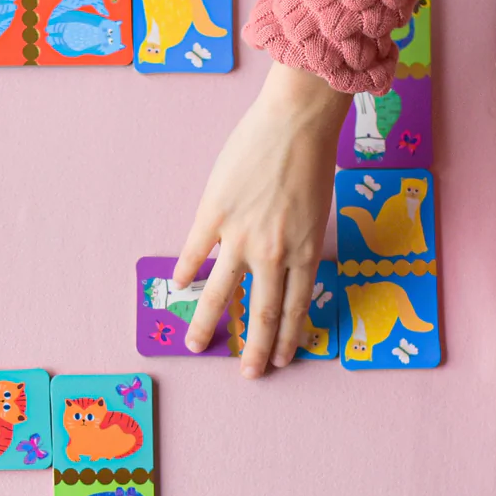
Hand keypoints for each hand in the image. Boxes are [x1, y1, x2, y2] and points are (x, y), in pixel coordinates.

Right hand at [173, 62, 349, 376]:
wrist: (296, 120)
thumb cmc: (312, 158)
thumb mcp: (316, 212)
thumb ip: (298, 242)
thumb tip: (276, 264)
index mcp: (306, 251)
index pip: (295, 308)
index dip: (287, 337)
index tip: (279, 359)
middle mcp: (275, 253)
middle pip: (261, 313)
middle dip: (254, 349)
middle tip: (248, 374)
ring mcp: (241, 236)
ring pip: (221, 294)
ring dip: (209, 325)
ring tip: (198, 345)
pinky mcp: (214, 215)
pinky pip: (195, 253)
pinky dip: (186, 273)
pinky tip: (179, 289)